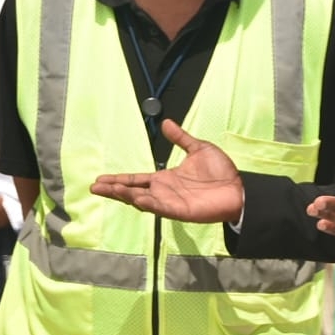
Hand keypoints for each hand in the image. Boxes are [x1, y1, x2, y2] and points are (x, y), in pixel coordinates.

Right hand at [90, 120, 243, 223]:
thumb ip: (181, 138)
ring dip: (124, 195)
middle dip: (113, 189)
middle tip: (95, 186)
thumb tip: (166, 122)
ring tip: (108, 189)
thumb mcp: (198, 148)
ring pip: (141, 200)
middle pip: (132, 191)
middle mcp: (163, 192)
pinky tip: (133, 197)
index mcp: (165, 178)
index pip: (136, 179)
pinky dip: (145, 203)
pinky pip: (159, 208)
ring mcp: (170, 203)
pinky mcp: (180, 211)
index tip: (101, 178)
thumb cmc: (221, 172)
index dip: (119, 179)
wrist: (239, 188)